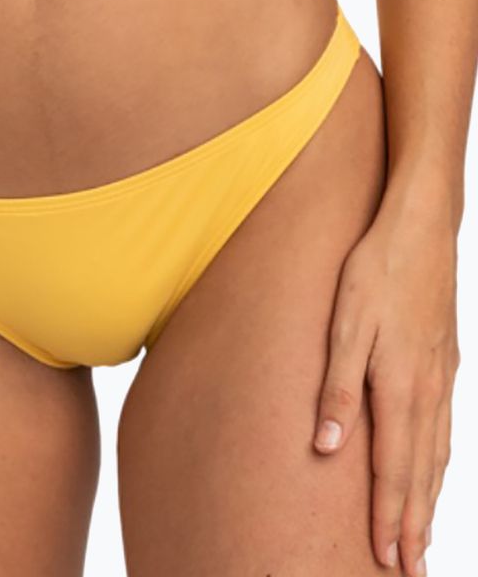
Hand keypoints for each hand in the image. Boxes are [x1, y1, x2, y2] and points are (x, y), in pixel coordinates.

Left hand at [312, 195, 459, 576]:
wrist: (421, 230)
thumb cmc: (375, 273)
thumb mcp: (345, 326)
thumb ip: (338, 388)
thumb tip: (327, 447)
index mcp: (398, 386)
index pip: (394, 469)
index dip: (390, 517)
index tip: (387, 560)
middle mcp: (427, 390)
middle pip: (421, 473)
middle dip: (414, 525)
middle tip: (411, 570)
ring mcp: (442, 377)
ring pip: (438, 454)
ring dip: (429, 500)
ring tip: (423, 536)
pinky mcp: (445, 362)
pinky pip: (445, 427)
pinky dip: (439, 463)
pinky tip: (434, 469)